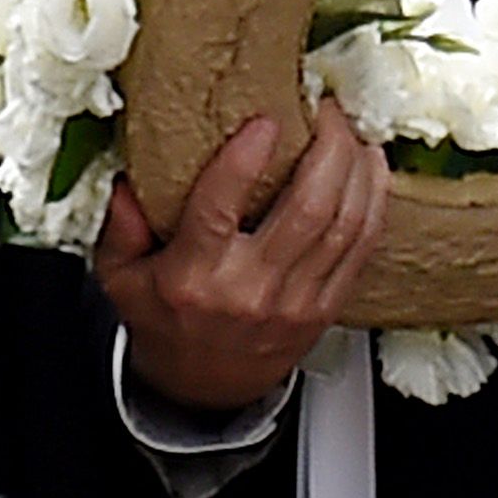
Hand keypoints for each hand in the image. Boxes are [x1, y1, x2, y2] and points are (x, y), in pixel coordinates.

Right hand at [97, 101, 388, 413]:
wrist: (204, 389)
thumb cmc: (166, 322)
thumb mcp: (122, 278)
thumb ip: (122, 225)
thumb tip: (129, 174)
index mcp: (194, 276)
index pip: (221, 208)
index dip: (245, 158)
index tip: (265, 118)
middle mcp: (250, 288)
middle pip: (308, 207)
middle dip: (327, 146)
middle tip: (325, 107)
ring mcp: (295, 301)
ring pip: (345, 222)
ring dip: (357, 166)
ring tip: (351, 127)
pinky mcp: (326, 308)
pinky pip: (363, 246)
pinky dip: (375, 199)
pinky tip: (372, 165)